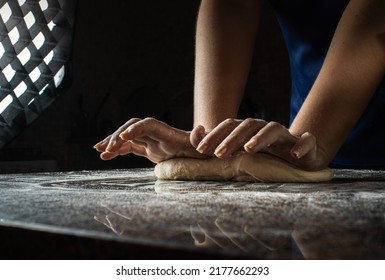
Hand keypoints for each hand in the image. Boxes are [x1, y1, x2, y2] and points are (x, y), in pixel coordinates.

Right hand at [94, 118, 206, 162]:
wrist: (201, 152)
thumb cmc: (202, 150)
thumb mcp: (202, 147)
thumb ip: (199, 140)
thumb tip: (200, 129)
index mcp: (167, 133)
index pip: (148, 125)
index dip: (135, 129)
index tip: (123, 137)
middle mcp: (156, 134)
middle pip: (132, 128)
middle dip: (118, 136)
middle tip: (107, 149)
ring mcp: (151, 140)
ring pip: (127, 136)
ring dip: (113, 141)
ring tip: (99, 150)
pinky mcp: (148, 148)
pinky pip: (129, 147)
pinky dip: (116, 150)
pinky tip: (105, 155)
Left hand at [190, 118, 326, 170]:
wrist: (300, 158)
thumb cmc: (266, 156)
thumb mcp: (240, 151)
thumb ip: (217, 143)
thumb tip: (197, 133)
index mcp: (249, 130)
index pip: (230, 126)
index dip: (215, 135)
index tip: (201, 150)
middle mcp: (266, 129)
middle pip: (248, 126)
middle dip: (232, 139)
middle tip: (218, 154)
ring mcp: (286, 136)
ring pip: (274, 130)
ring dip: (261, 138)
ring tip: (249, 150)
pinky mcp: (306, 145)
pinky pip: (307, 142)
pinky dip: (303, 145)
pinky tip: (296, 154)